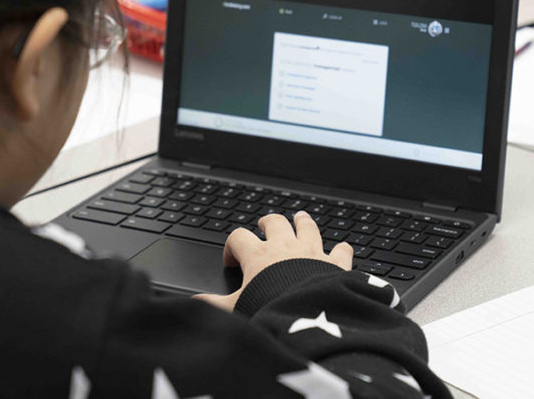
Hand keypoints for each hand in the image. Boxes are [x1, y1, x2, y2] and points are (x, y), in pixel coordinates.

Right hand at [194, 211, 352, 311]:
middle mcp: (285, 248)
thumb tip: (191, 305)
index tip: (232, 259)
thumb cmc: (270, 310)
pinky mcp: (335, 264)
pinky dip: (342, 249)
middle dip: (269, 222)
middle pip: (275, 222)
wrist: (306, 317)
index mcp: (258, 256)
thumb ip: (212, 306)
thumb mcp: (235, 310)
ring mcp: (312, 252)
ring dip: (303, 222)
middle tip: (265, 226)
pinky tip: (342, 248)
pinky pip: (341, 250)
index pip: (239, 237)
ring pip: (307, 226)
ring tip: (300, 218)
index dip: (232, 245)